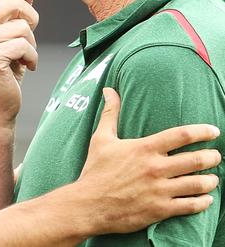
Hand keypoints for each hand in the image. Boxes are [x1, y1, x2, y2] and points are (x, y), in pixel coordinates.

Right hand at [0, 0, 42, 123]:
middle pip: (15, 1)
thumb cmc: (6, 66)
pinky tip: (25, 67)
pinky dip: (32, 58)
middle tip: (28, 38)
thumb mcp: (12, 31)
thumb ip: (17, 6)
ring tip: (23, 57)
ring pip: (24, 27)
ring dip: (32, 44)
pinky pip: (25, 46)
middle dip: (32, 19)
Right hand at [78, 87, 220, 233]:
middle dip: (212, 157)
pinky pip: (191, 205)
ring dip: (210, 180)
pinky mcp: (160, 209)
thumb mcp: (101, 138)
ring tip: (213, 178)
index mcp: (144, 148)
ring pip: (198, 183)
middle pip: (196, 159)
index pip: (181, 135)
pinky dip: (203, 202)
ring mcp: (159, 189)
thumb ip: (110, 113)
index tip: (214, 131)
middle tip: (216, 156)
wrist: (88, 204)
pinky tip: (206, 199)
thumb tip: (109, 90)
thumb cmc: (95, 170)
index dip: (202, 131)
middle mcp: (155, 167)